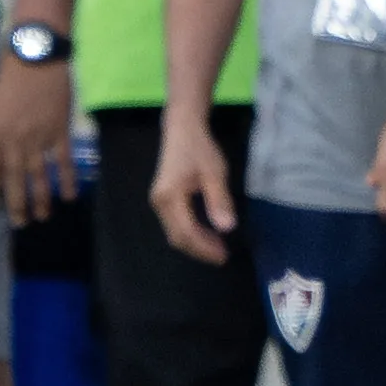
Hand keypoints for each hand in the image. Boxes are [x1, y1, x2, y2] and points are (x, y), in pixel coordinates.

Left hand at [0, 56, 76, 227]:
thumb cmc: (11, 78)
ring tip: (42, 216)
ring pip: (39, 175)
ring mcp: (39, 137)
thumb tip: (3, 151)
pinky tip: (70, 195)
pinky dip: (67, 179)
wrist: (35, 59)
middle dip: (16, 204)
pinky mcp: (60, 131)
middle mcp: (14, 140)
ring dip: (41, 199)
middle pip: (14, 179)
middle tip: (20, 223)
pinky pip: (64, 161)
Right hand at [150, 110, 237, 264]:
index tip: (223, 256)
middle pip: (177, 237)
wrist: (182, 130)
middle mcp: (159, 203)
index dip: (204, 248)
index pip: (186, 232)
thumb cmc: (200, 149)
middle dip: (199, 249)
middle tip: (223, 255)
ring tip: (218, 246)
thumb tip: (227, 228)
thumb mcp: (215, 173)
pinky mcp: (163, 199)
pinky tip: (208, 232)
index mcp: (170, 198)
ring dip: (196, 242)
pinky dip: (191, 232)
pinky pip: (175, 223)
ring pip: (174, 232)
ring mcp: (158, 202)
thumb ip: (219, 200)